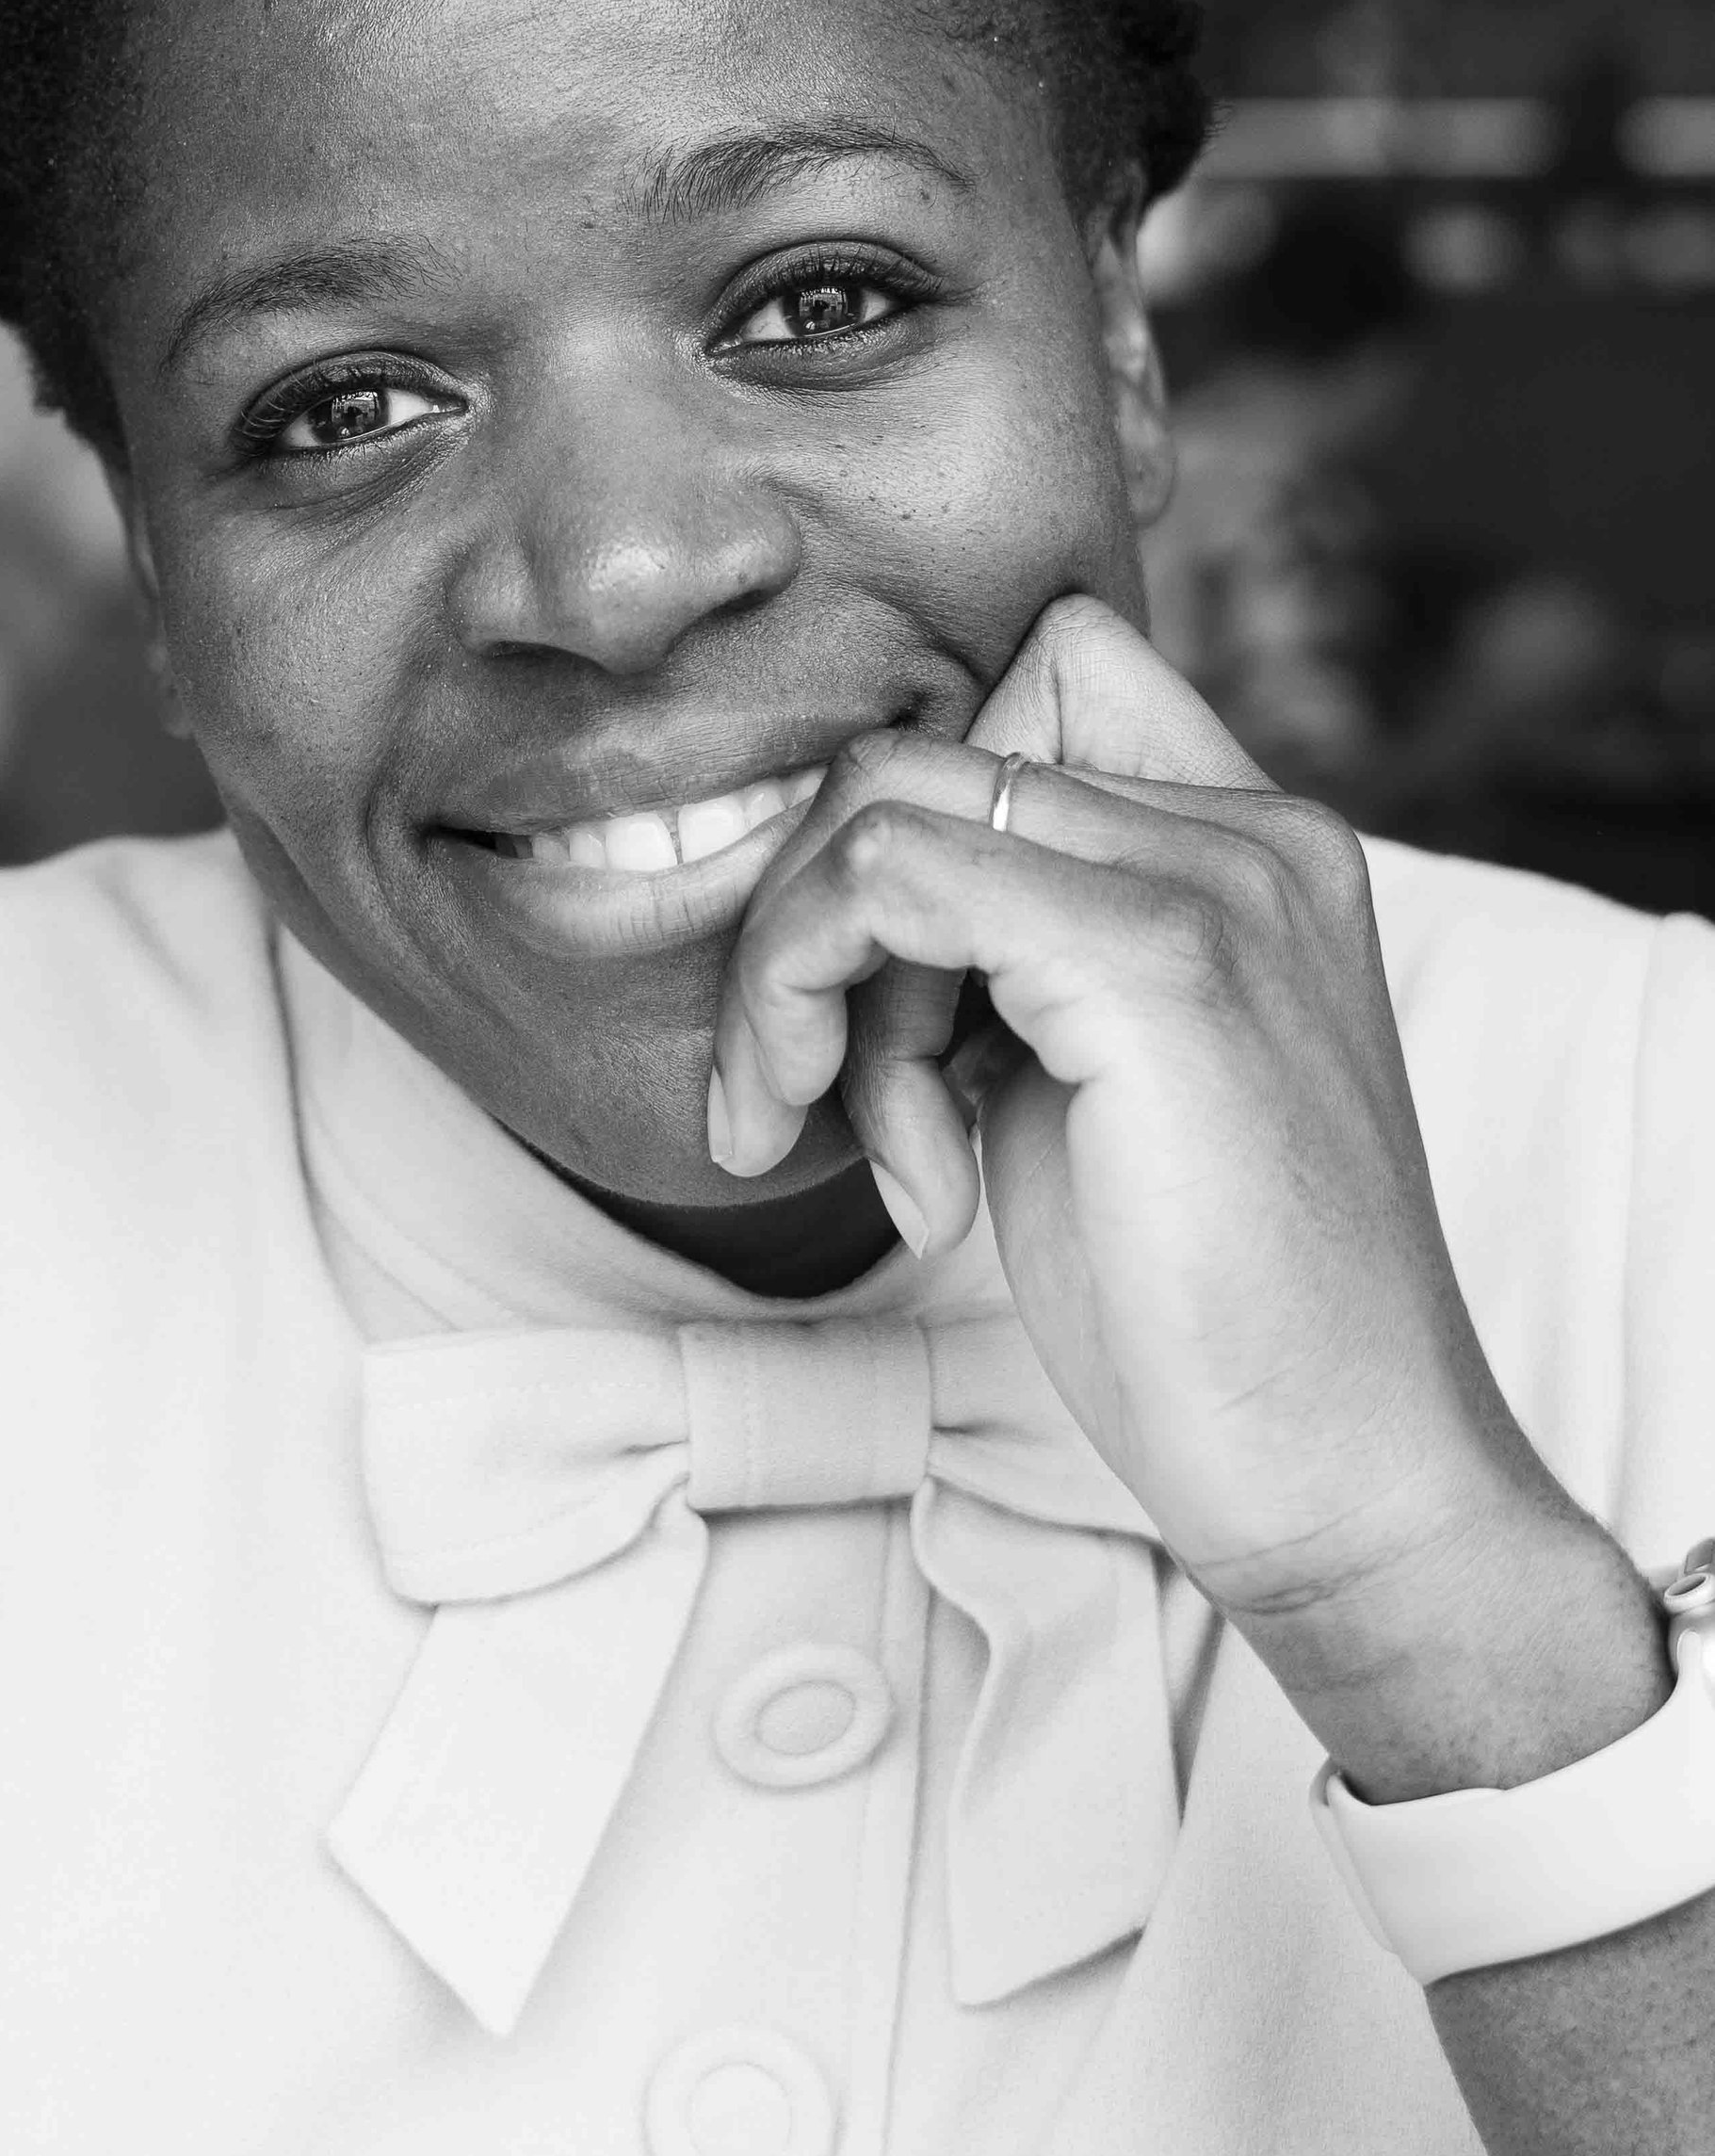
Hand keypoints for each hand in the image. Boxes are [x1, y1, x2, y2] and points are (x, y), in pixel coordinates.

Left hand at [709, 596, 1584, 1665]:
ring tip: (887, 1155)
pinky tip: (913, 1182)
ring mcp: (1214, 882)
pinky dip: (820, 1017)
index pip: (1037, 683)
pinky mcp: (1159, 964)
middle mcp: (1253, 831)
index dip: (907, 833)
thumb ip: (1003, 957)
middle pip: (921, 754)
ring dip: (808, 985)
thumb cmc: (1207, 1307)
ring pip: (881, 809)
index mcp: (1256, 846)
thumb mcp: (1085, 1081)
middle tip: (833, 1104)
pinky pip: (889, 882)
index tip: (882, 1002)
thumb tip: (840, 901)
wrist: (1347, 1472)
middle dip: (822, 930)